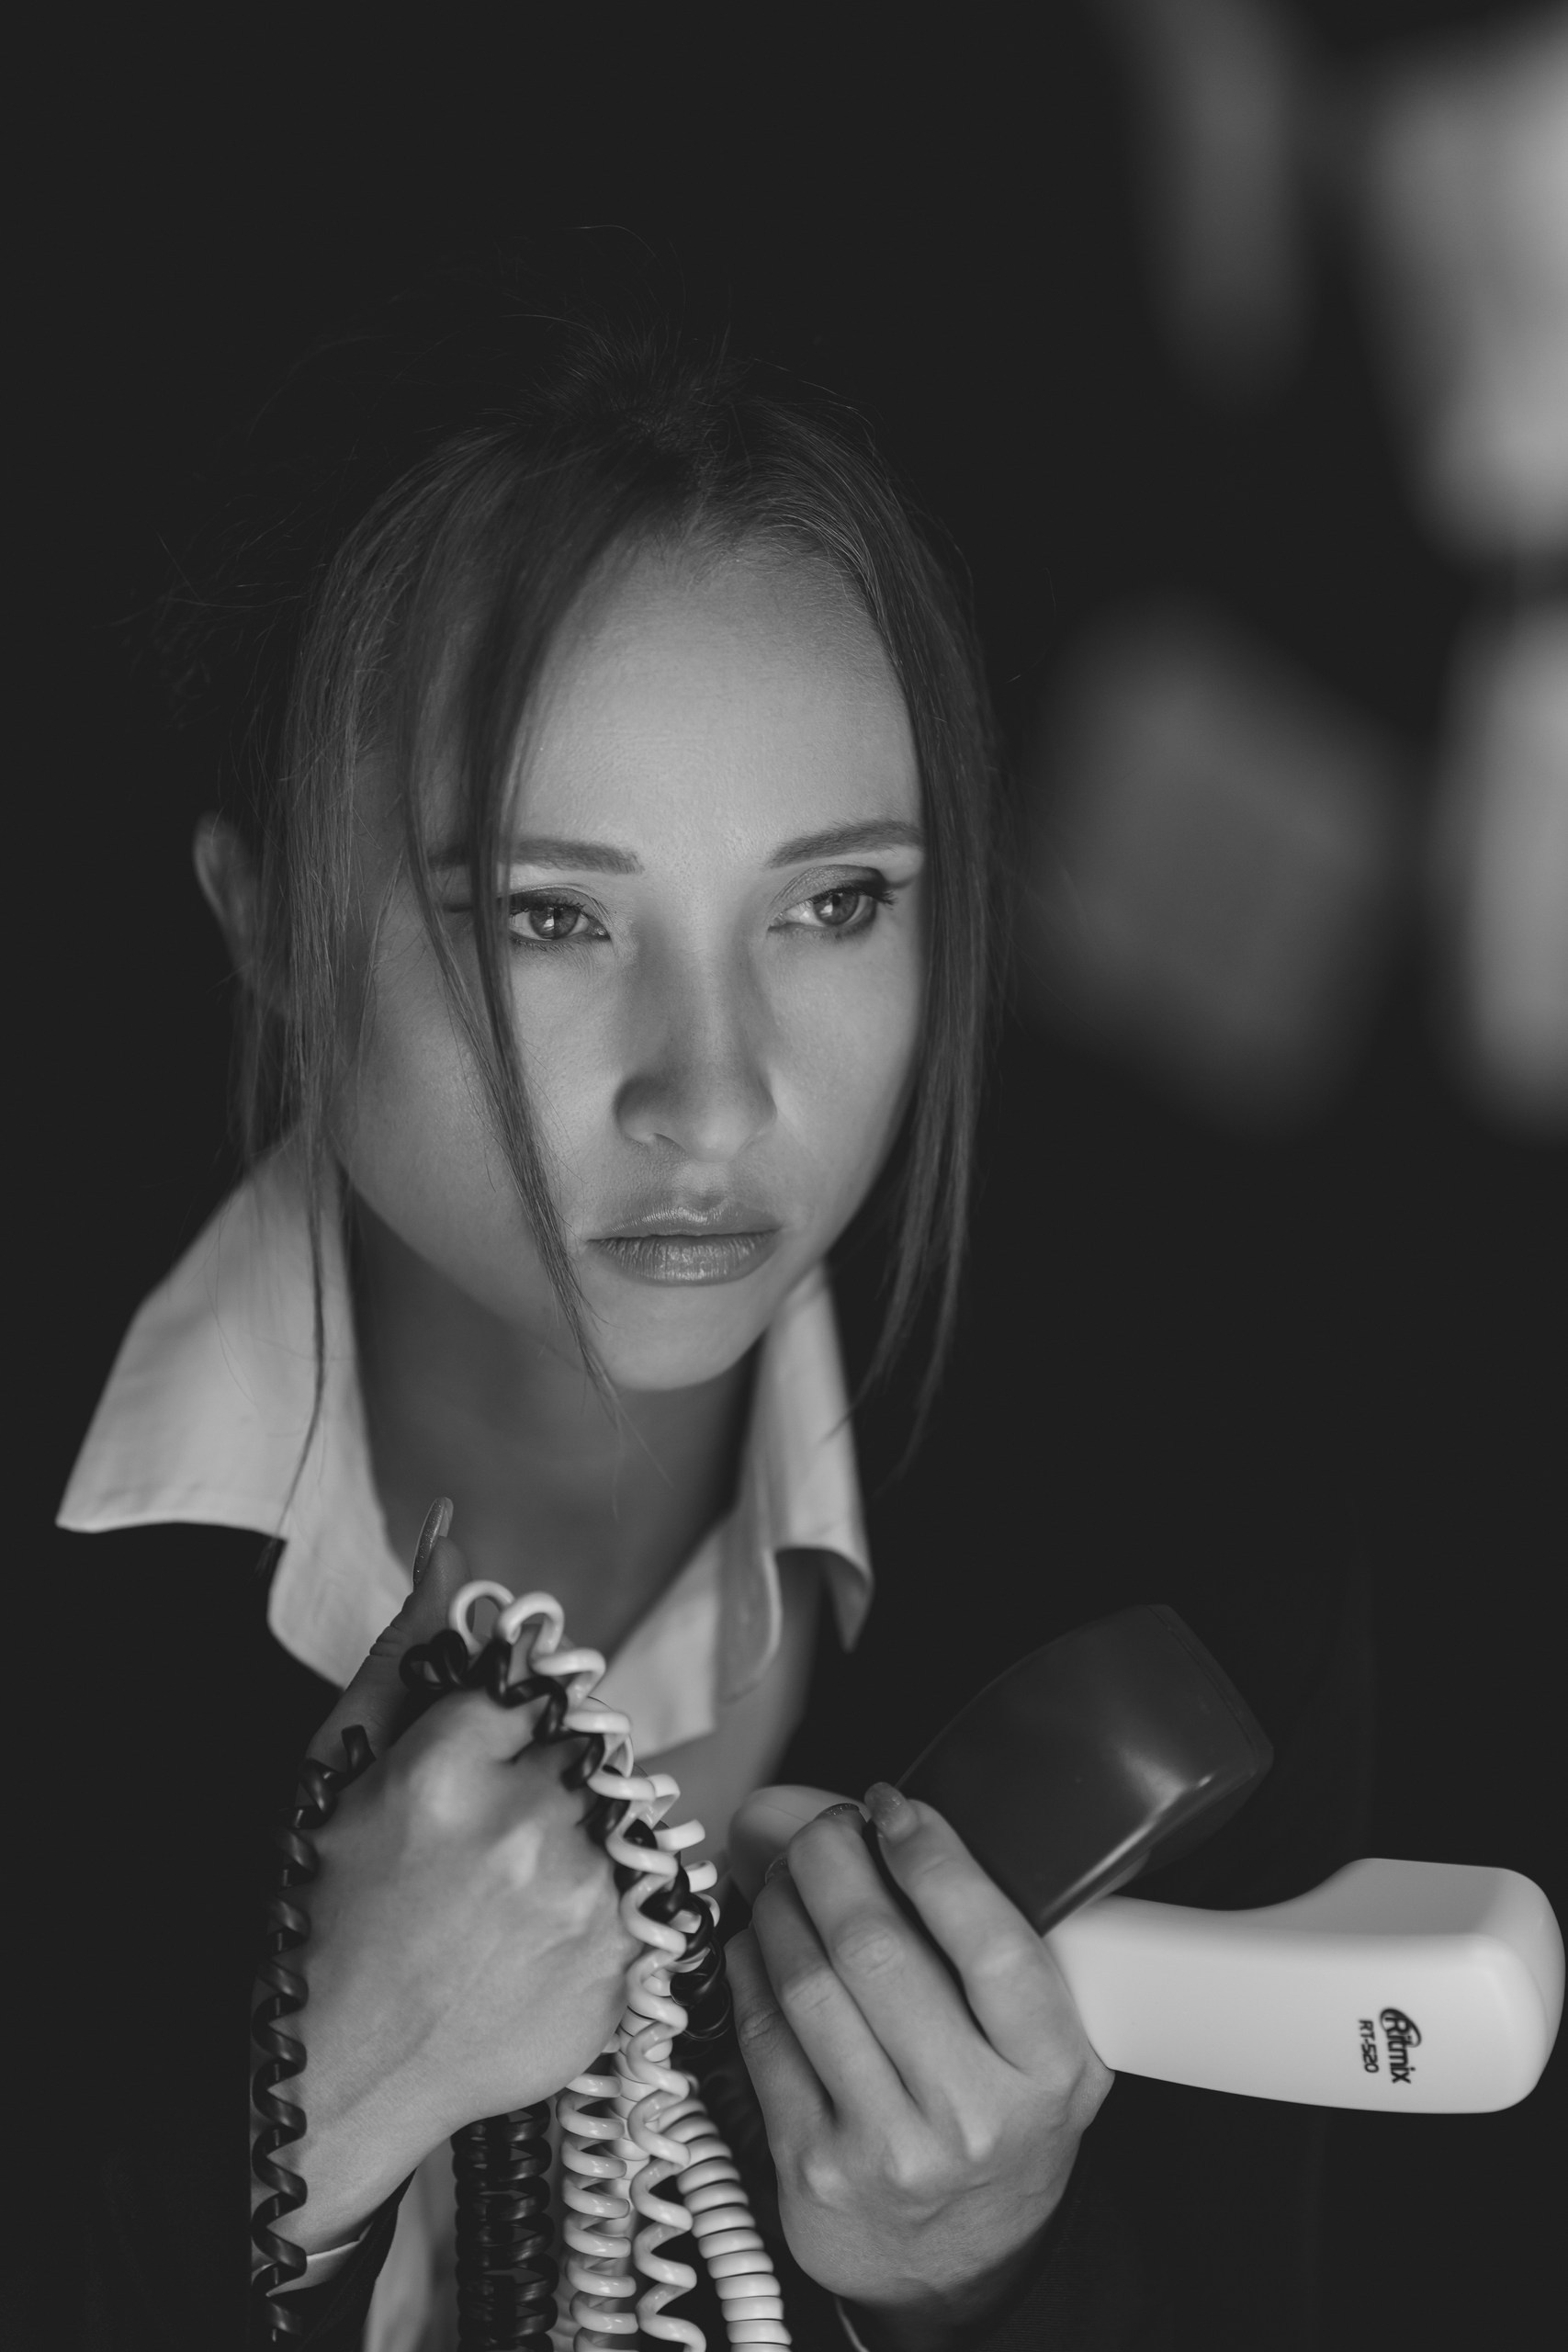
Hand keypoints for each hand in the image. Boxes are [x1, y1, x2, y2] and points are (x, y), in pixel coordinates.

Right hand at [256, 1509, 636, 2251]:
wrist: (338, 2074)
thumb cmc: (327, 1913)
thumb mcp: (341, 1770)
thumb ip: (410, 1648)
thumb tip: (452, 1533)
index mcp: (449, 1765)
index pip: (530, 1692)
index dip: (502, 1737)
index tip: (475, 1779)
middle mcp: (526, 1824)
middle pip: (587, 1751)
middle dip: (547, 1786)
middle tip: (489, 1850)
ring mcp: (584, 1900)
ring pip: (624, 1818)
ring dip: (582, 1845)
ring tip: (509, 1904)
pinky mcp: (622, 1966)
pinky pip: (646, 1893)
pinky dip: (605, 1909)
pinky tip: (535, 1945)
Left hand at [724, 1785, 1111, 2350]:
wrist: (954, 2265)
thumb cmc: (998, 2121)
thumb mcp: (1039, 2040)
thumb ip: (981, 1930)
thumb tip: (872, 1810)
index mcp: (1050, 2069)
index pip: (991, 1940)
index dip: (930, 1855)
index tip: (891, 1808)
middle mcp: (973, 2114)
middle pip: (876, 1947)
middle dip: (831, 1859)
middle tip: (823, 1831)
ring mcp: (886, 2148)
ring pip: (808, 1983)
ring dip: (782, 1904)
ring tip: (787, 1877)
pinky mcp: (810, 2168)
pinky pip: (763, 2036)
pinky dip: (750, 1966)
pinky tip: (760, 1941)